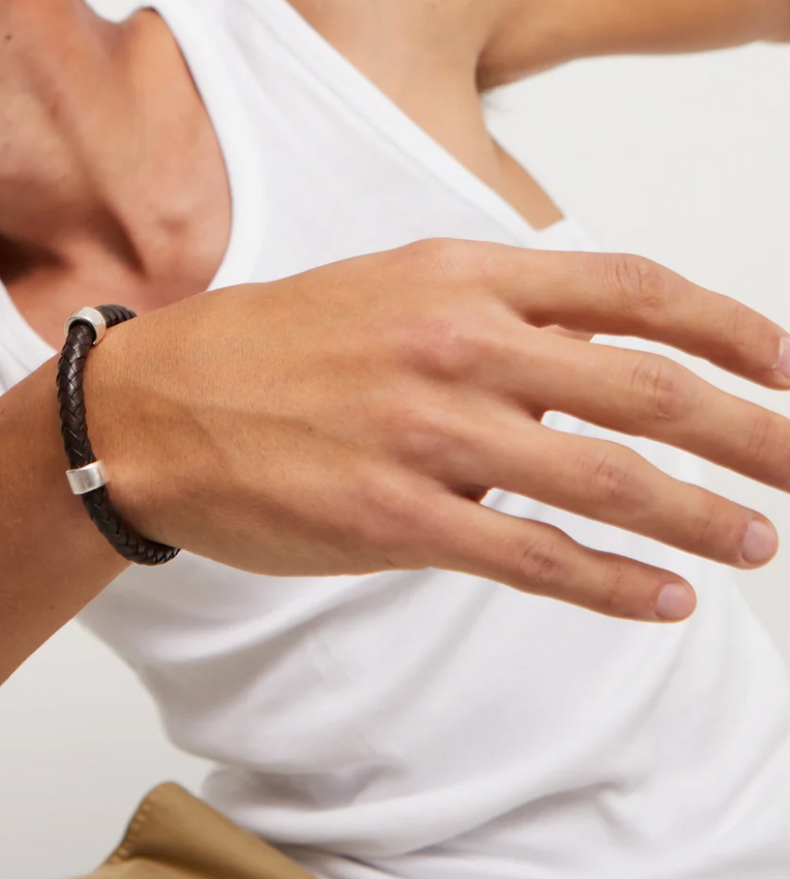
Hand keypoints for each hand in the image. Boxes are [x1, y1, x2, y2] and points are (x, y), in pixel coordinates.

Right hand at [89, 239, 789, 620]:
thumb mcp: (381, 289)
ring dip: (699, 515)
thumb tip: (586, 359)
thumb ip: (488, 313)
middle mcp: (454, 346)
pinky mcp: (392, 519)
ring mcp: (425, 434)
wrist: (149, 407)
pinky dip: (610, 583)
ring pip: (602, 478)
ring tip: (758, 543)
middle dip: (751, 430)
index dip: (732, 330)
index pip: (632, 291)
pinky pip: (529, 556)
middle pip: (645, 388)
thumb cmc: (262, 350)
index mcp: (457, 277)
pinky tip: (661, 601)